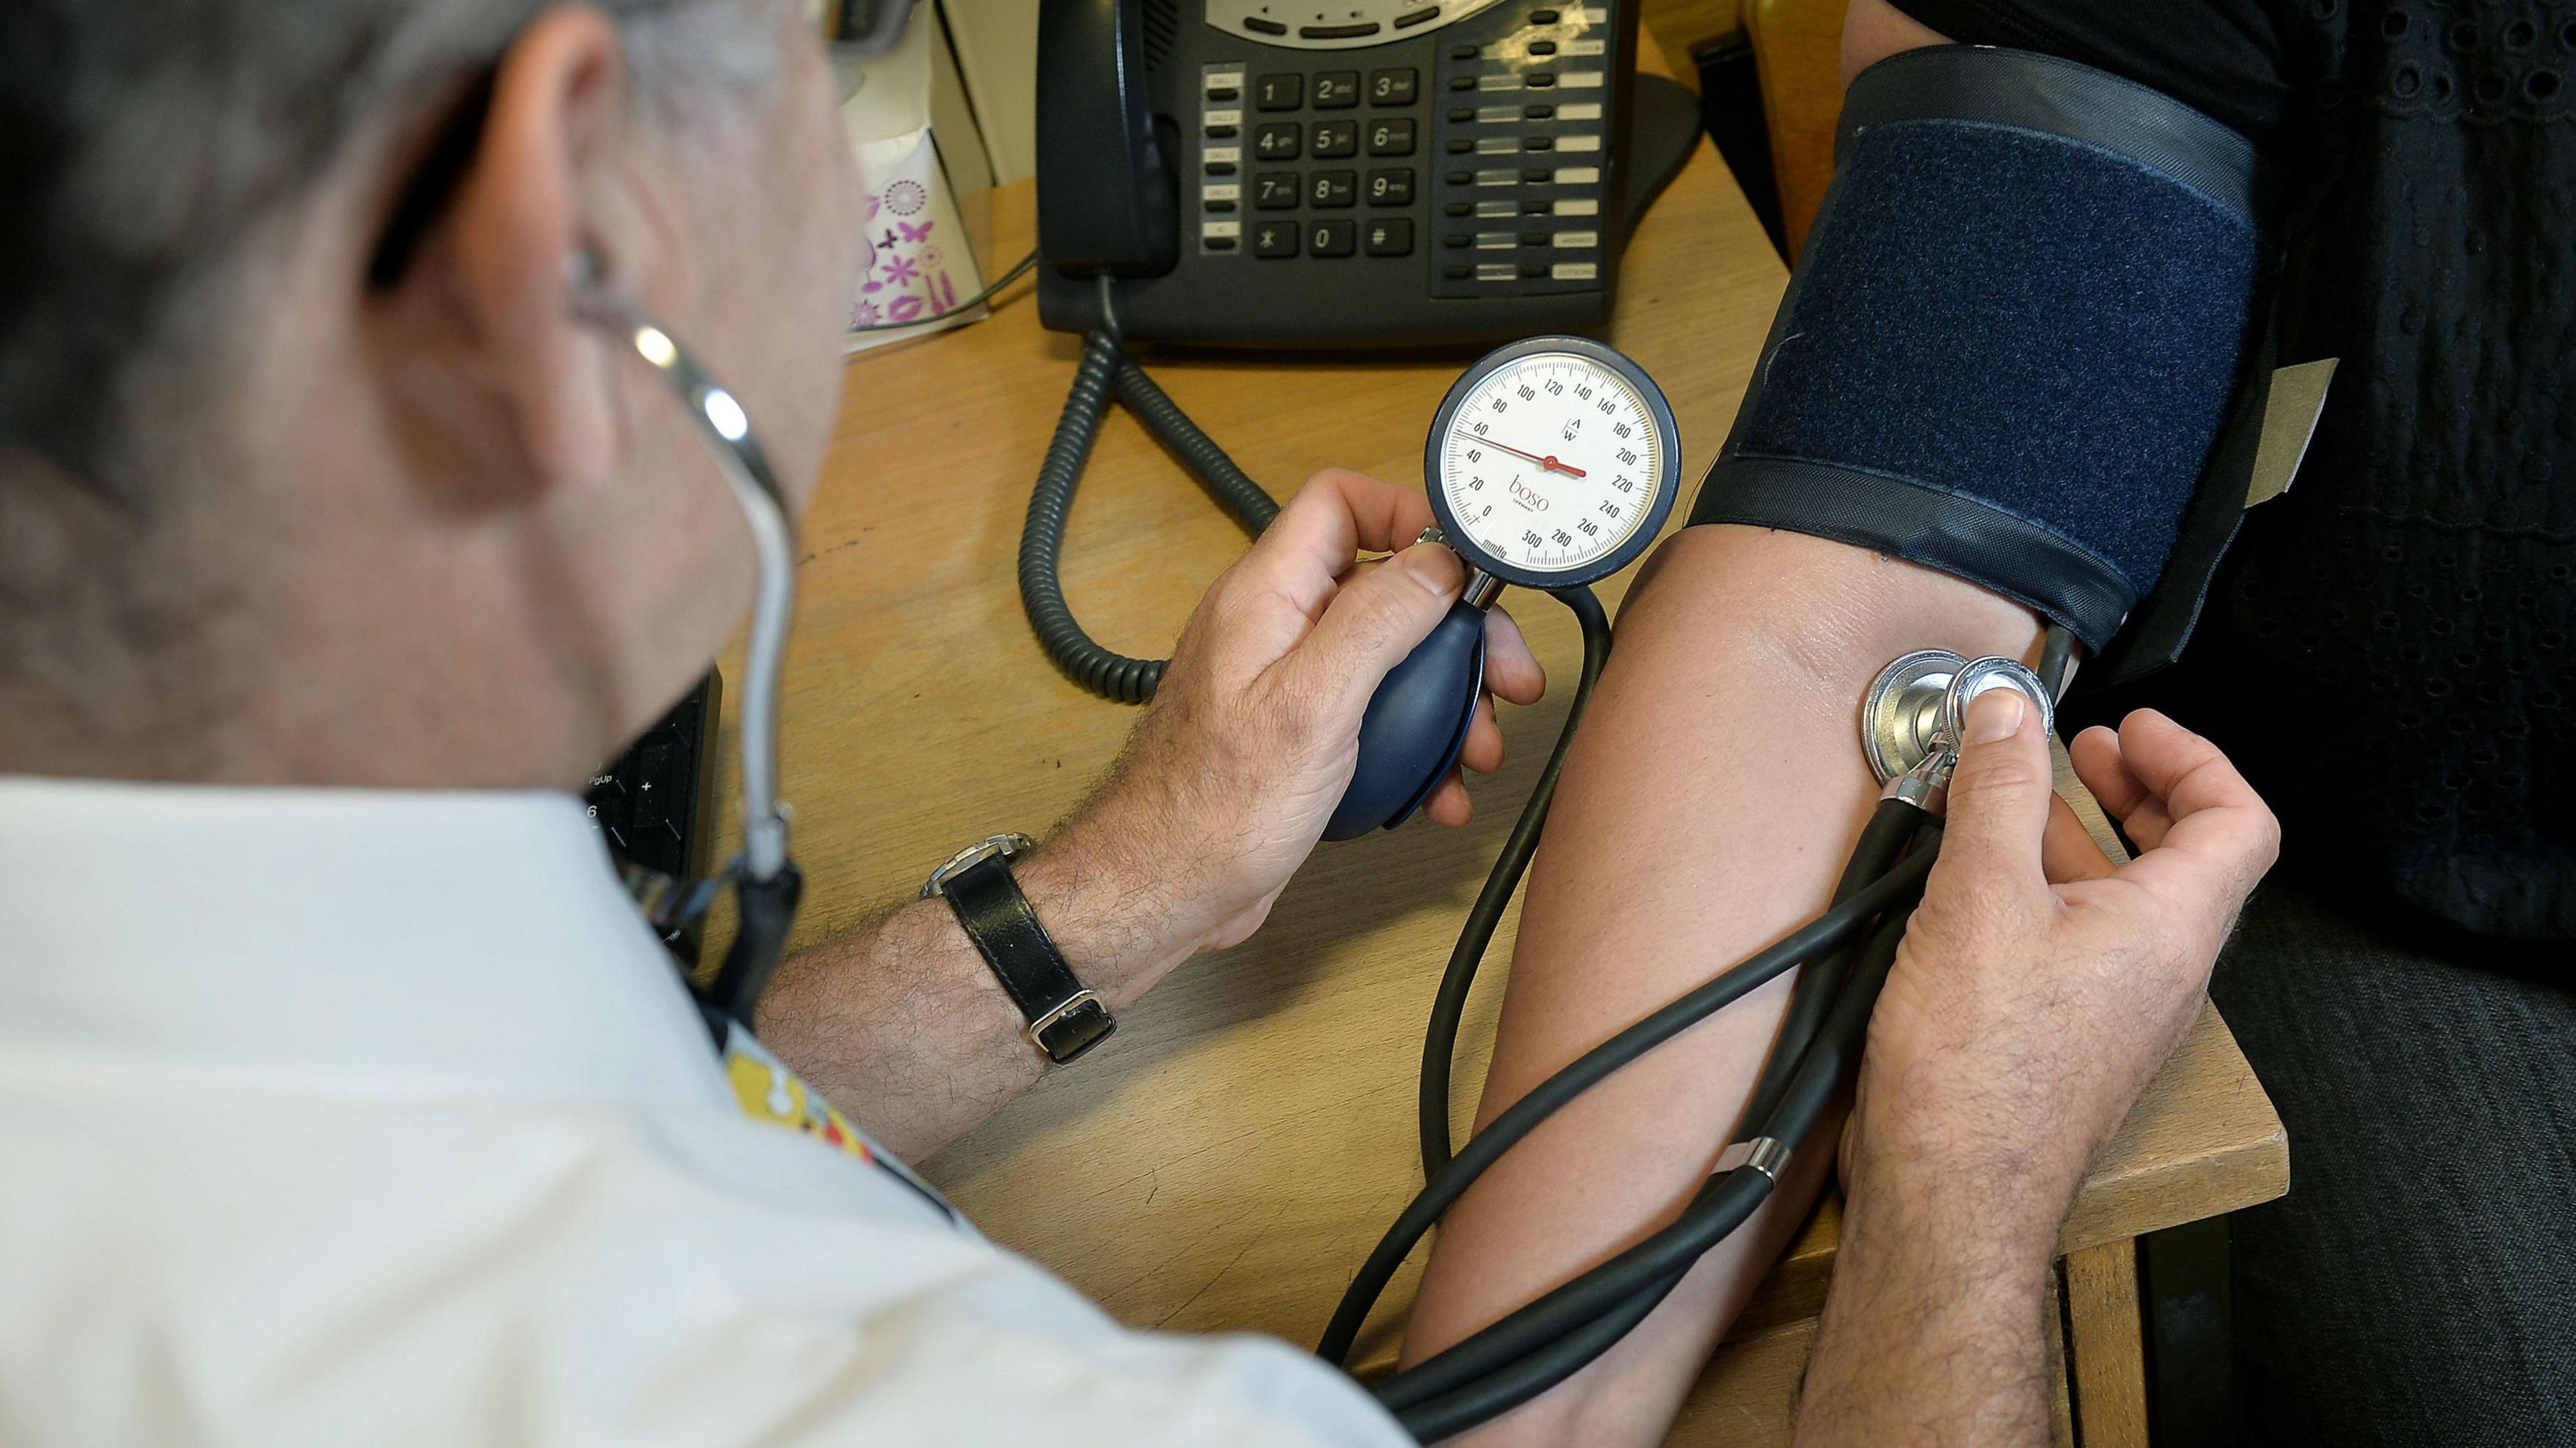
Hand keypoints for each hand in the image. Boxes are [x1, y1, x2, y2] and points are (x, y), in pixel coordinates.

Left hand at [1035, 469, 1544, 990]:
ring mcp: (1287, 682)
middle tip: (1506, 678)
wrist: (1163, 891)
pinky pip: (1373, 718)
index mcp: (1267, 596)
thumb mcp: (1313, 705)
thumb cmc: (1213, 808)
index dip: (1411, 515)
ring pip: (1388, 660)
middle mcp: (1275, 627)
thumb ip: (1376, 621)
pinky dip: (1415, 749)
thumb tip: (1438, 561)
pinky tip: (1439, 790)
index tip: (1471, 565)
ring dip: (1446, 702)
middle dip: (1455, 632)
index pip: (1340, 503)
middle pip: (1385, 588)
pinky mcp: (1298, 734)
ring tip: (1479, 749)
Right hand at [1843, 694, 2279, 1250]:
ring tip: (2014, 807)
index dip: (2193, 757)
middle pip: (2189, 857)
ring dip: (2082, 839)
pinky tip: (1982, 890)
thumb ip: (1998, 793)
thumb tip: (2007, 713)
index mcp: (2171, 929)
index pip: (2237, 820)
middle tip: (2084, 751)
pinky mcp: (2073, 1043)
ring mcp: (2122, 1014)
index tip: (2130, 726)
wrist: (1951, 1196)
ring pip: (2130, 902)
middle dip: (2137, 789)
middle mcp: (2164, 975)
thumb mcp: (1980, 899)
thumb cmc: (1977, 1073)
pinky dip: (2050, 894)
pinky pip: (2086, 946)